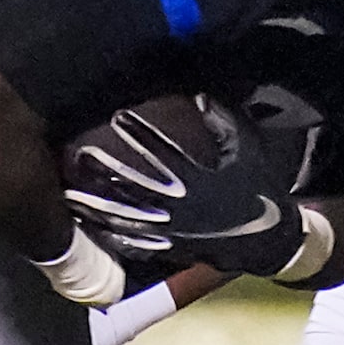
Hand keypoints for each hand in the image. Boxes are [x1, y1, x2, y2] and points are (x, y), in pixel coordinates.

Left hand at [63, 96, 323, 281]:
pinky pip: (140, 244)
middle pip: (138, 186)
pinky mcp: (173, 248)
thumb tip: (199, 96)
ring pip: (131, 217)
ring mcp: (176, 229)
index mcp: (200, 178)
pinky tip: (92, 229)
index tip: (118, 116)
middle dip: (109, 170)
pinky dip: (117, 237)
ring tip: (73, 196)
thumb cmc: (258, 189)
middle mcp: (183, 204)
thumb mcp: (247, 151)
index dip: (140, 133)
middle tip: (81, 154)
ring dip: (101, 207)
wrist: (270, 240)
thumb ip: (224, 124)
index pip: (163, 151)